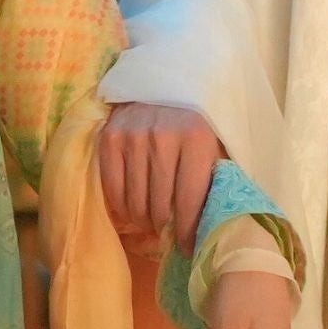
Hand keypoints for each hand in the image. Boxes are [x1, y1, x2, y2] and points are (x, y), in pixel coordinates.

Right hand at [99, 102, 226, 254]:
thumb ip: (217, 179)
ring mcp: (133, 135)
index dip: (188, 232)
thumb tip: (217, 227)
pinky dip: (122, 206)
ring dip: (144, 220)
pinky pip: (112, 187)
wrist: (165, 81)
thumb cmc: (198, 122)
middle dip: (166, 229)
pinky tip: (133, 209)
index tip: (188, 247)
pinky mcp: (110, 136)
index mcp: (196, 139)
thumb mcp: (217, 145)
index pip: (190, 202)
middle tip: (169, 234)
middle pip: (161, 206)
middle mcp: (163, 136)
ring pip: (136, 201)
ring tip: (152, 222)